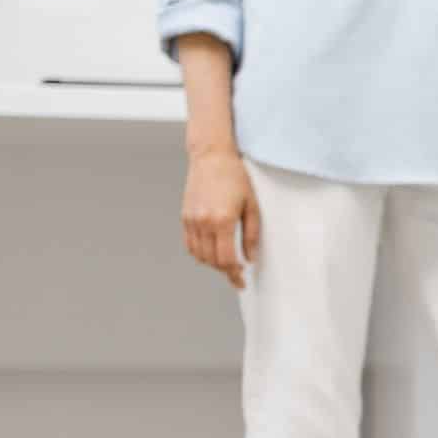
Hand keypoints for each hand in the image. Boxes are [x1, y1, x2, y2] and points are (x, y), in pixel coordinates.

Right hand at [181, 149, 258, 288]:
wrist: (211, 157)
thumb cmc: (236, 177)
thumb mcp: (252, 205)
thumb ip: (251, 234)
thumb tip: (250, 257)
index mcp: (222, 220)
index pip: (226, 259)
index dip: (235, 273)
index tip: (242, 280)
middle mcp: (204, 222)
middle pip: (212, 260)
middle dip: (225, 271)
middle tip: (237, 275)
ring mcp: (191, 220)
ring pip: (199, 255)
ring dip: (212, 263)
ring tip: (226, 263)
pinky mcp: (185, 216)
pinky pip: (190, 244)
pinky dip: (200, 253)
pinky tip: (211, 252)